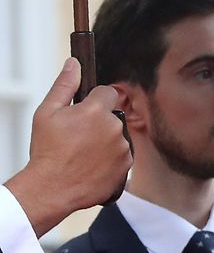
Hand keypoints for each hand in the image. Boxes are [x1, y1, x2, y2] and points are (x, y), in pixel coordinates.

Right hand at [4, 58, 131, 235]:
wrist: (53, 187)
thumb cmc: (48, 151)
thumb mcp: (48, 112)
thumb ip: (65, 85)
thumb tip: (74, 64)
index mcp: (97, 111)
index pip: (108, 93)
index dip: (95, 99)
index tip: (85, 110)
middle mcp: (115, 129)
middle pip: (113, 116)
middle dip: (99, 122)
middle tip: (79, 135)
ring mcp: (124, 150)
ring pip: (118, 137)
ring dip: (106, 141)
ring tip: (84, 152)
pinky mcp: (127, 168)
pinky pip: (122, 156)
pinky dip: (111, 159)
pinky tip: (92, 164)